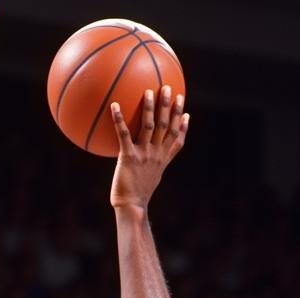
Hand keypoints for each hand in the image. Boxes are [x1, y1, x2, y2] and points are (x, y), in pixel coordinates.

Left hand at [110, 86, 187, 210]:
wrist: (131, 206)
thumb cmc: (137, 195)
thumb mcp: (151, 179)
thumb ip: (152, 166)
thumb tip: (150, 160)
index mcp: (163, 160)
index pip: (177, 139)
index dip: (183, 125)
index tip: (185, 111)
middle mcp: (156, 154)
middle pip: (166, 126)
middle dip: (169, 106)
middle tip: (168, 88)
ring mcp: (144, 155)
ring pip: (150, 126)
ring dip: (151, 107)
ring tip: (149, 91)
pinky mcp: (129, 157)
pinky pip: (124, 134)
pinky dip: (119, 119)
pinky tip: (114, 105)